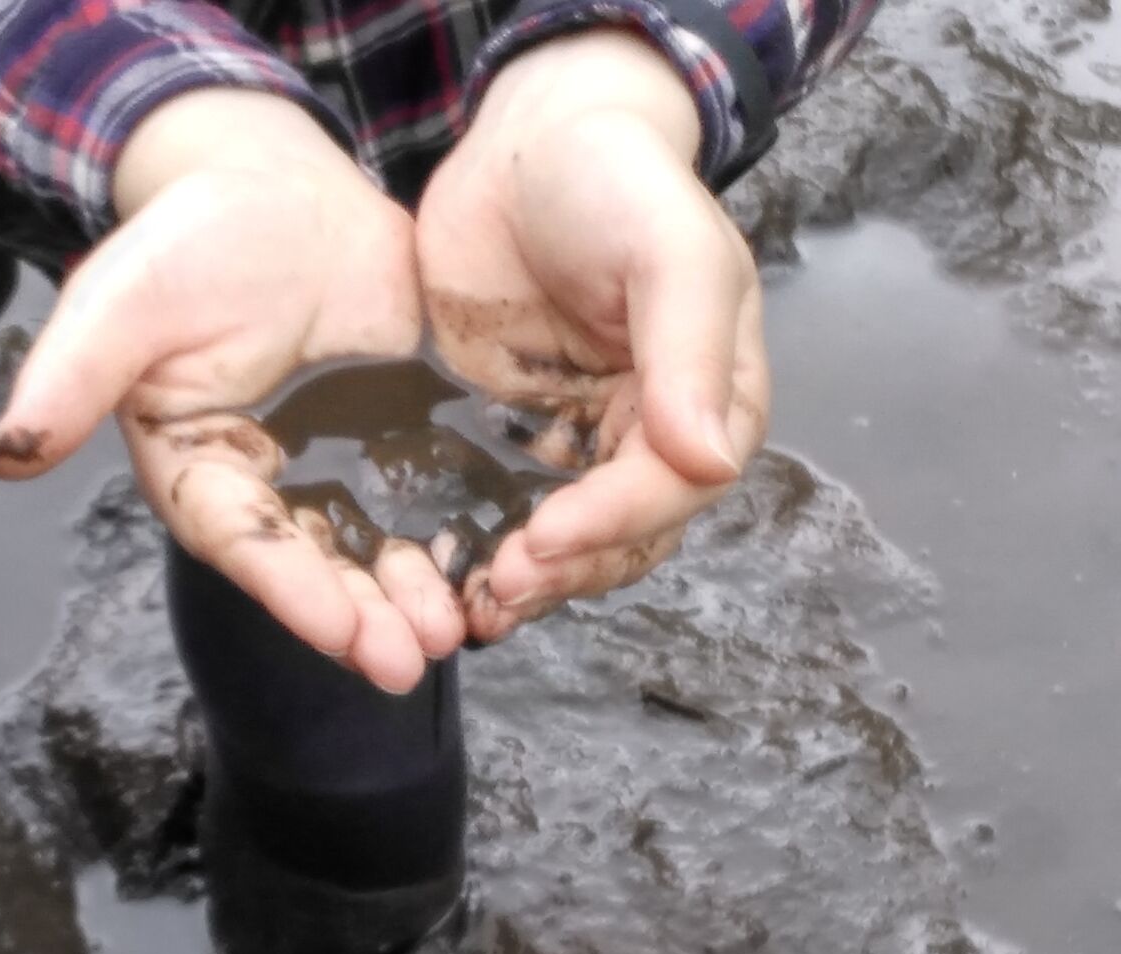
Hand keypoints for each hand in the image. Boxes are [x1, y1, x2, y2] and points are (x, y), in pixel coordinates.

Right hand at [0, 90, 463, 692]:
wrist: (275, 196)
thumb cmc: (188, 243)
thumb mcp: (123, 298)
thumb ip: (71, 374)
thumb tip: (7, 454)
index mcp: (204, 474)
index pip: (244, 543)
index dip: (289, 588)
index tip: (339, 626)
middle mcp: (275, 492)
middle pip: (320, 569)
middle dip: (364, 620)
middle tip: (412, 660)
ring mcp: (345, 471)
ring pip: (384, 549)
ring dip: (420, 597)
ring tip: (460, 630)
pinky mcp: (406, 440)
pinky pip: (439, 498)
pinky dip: (468, 538)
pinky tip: (507, 567)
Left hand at [417, 30, 770, 641]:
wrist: (524, 148)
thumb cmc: (613, 180)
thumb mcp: (668, 247)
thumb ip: (689, 348)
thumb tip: (711, 460)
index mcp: (709, 398)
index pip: (672, 487)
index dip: (613, 523)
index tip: (546, 539)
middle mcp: (647, 435)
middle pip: (623, 536)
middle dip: (567, 570)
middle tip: (500, 589)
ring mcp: (572, 442)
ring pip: (566, 542)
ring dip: (528, 581)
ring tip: (474, 606)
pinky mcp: (506, 438)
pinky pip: (501, 510)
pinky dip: (480, 547)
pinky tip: (442, 575)